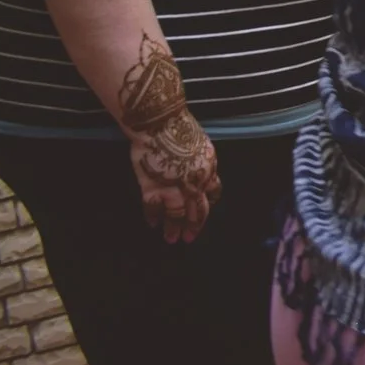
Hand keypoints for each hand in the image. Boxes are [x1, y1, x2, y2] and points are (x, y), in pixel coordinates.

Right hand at [128, 117, 220, 243]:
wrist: (160, 125)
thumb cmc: (181, 129)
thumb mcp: (203, 146)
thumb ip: (203, 164)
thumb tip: (204, 174)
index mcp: (208, 172)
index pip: (213, 194)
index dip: (208, 205)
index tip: (203, 214)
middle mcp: (193, 185)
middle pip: (196, 210)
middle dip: (193, 226)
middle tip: (189, 238)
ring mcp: (173, 189)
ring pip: (175, 215)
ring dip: (173, 228)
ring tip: (171, 239)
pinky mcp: (152, 189)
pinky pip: (153, 208)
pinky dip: (153, 217)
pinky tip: (152, 224)